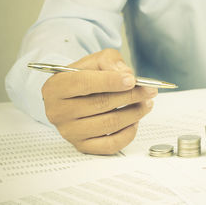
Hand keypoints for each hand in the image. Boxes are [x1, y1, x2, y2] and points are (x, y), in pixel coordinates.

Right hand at [41, 49, 157, 154]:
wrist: (74, 95)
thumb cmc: (85, 76)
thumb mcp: (95, 61)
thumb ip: (110, 62)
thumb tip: (127, 75)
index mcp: (56, 87)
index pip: (84, 83)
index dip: (111, 81)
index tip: (132, 80)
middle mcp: (58, 112)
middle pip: (100, 104)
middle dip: (131, 96)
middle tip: (149, 91)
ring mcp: (69, 132)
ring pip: (109, 124)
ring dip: (134, 113)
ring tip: (147, 103)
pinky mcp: (82, 146)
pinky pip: (110, 144)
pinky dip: (128, 133)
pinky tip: (135, 121)